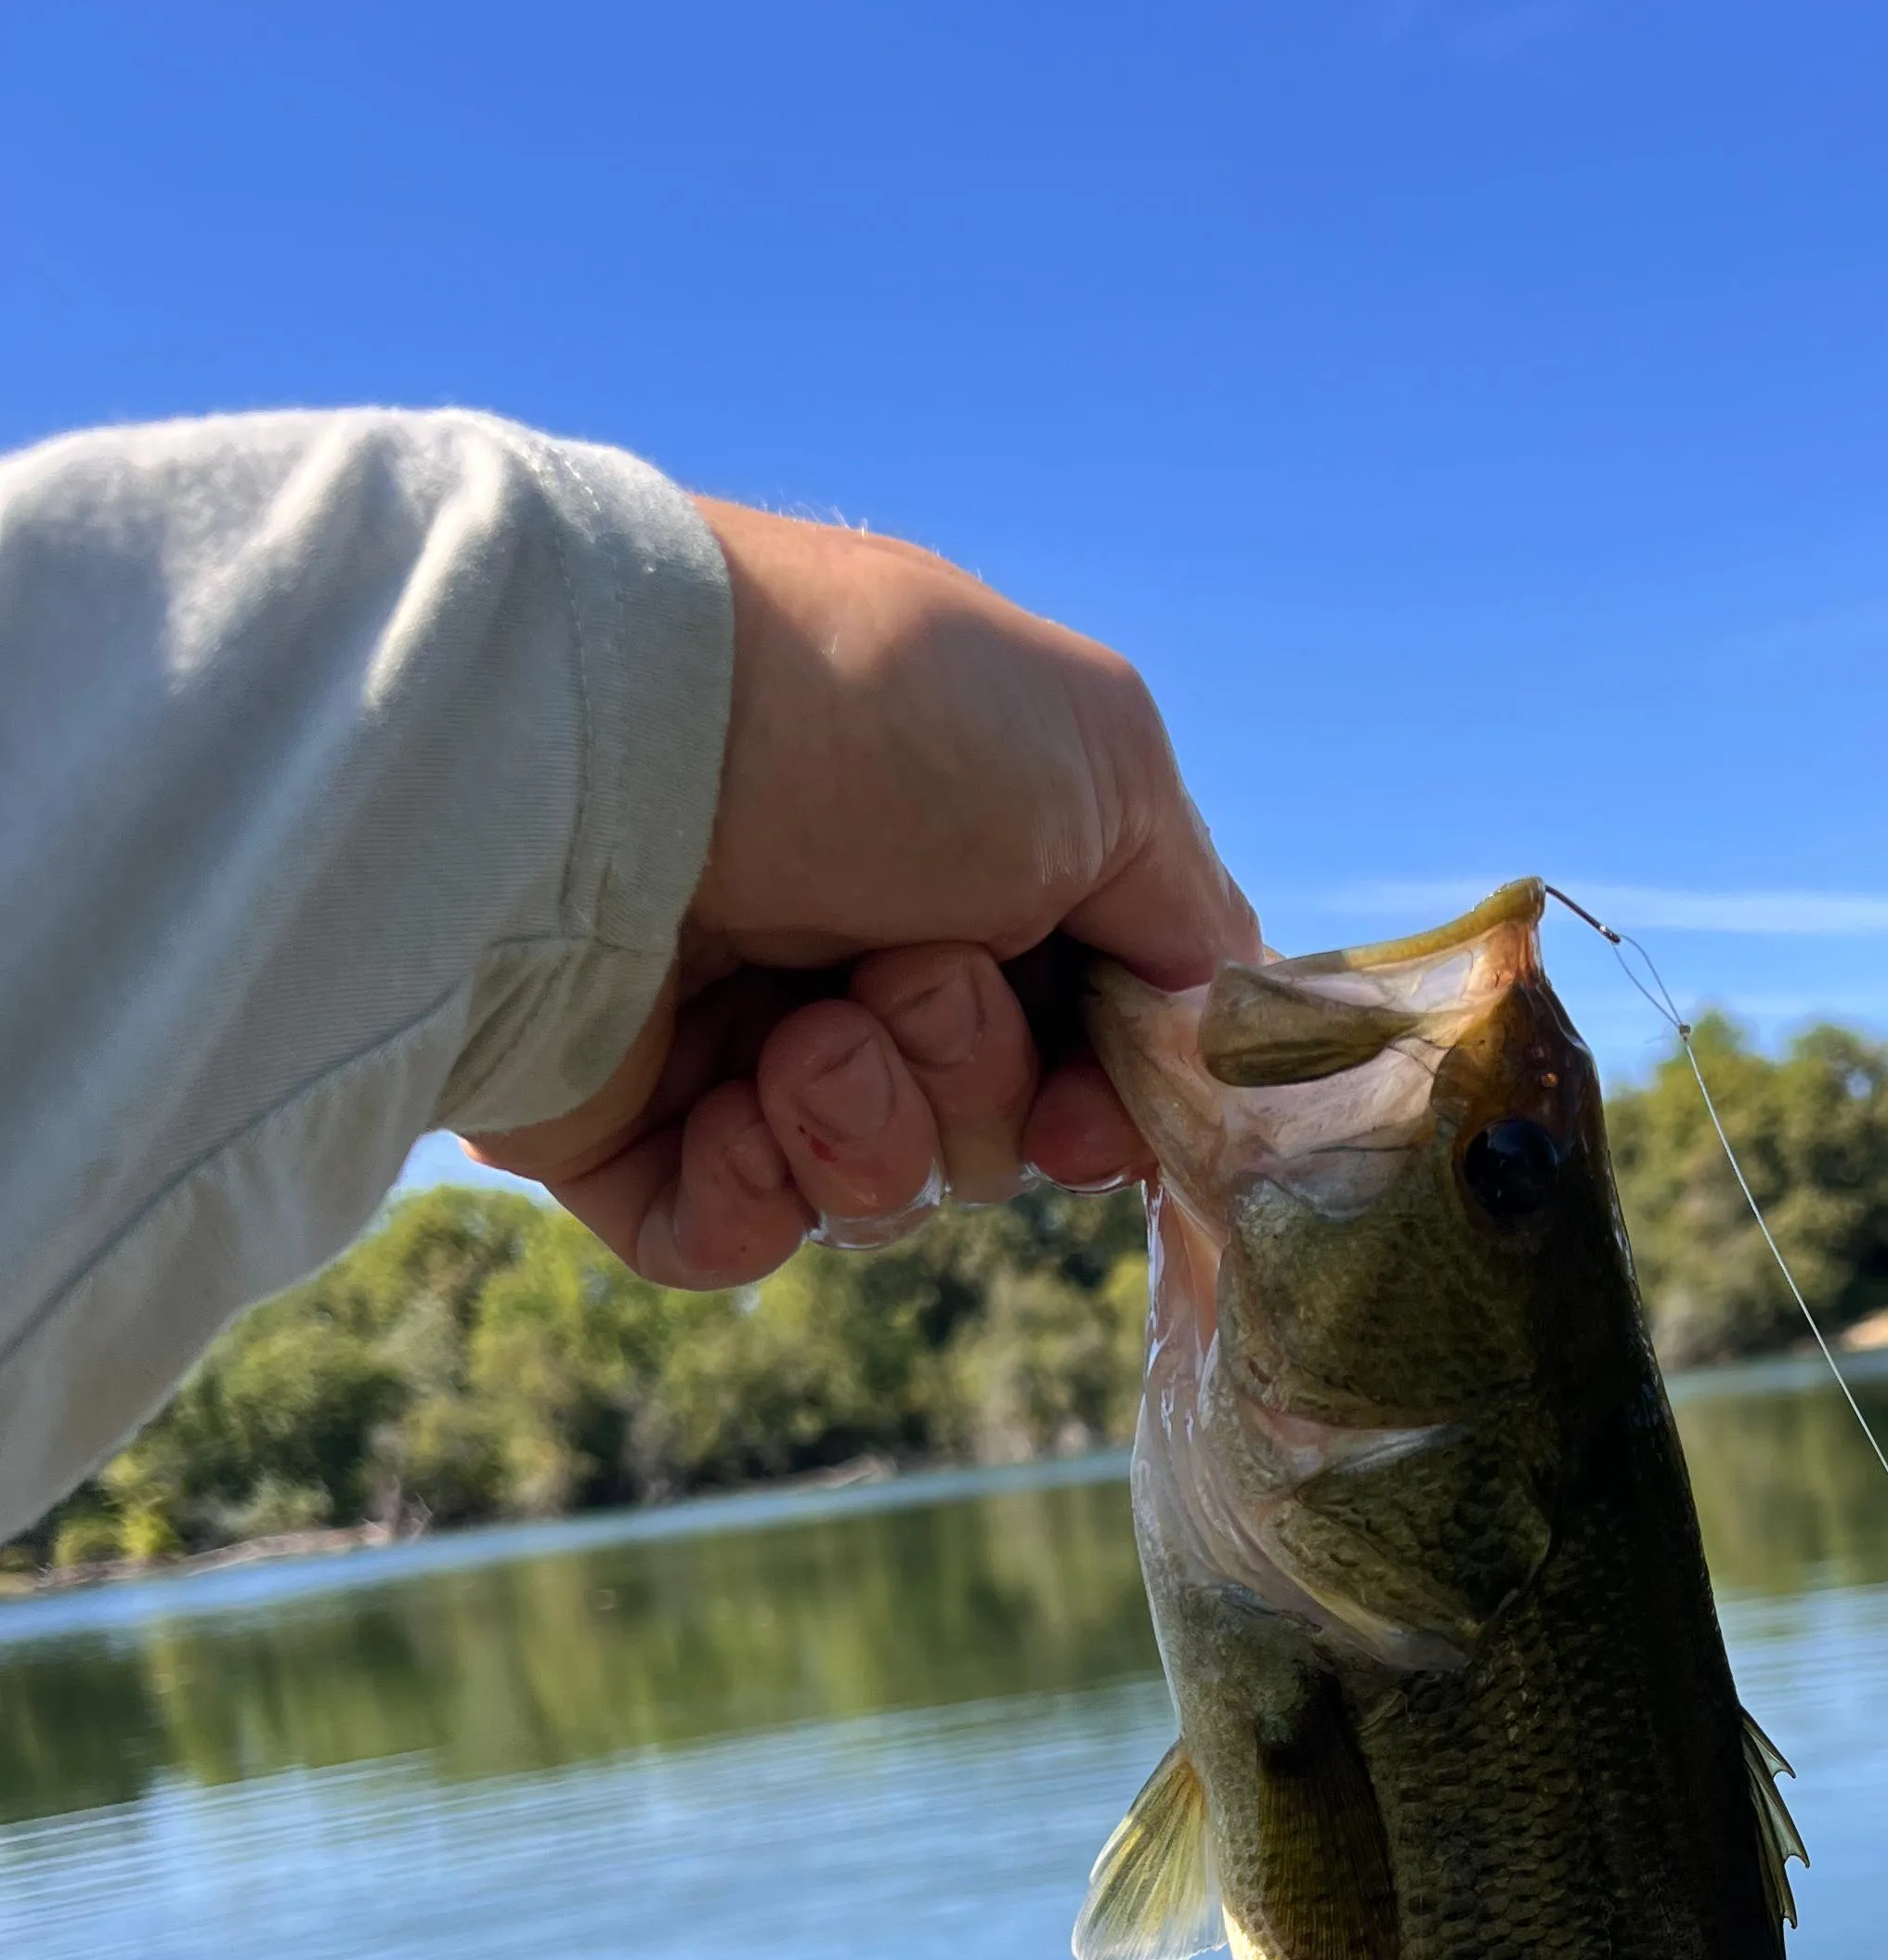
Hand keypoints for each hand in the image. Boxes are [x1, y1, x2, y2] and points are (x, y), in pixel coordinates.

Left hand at [469, 499, 1258, 1284]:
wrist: (609, 740)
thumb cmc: (868, 716)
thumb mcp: (1104, 760)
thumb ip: (1187, 908)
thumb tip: (1205, 1028)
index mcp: (967, 869)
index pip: (1082, 1046)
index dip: (1108, 1102)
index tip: (1097, 1101)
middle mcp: (853, 957)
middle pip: (992, 1135)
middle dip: (977, 1081)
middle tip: (906, 978)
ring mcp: (733, 1049)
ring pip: (880, 1197)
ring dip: (872, 1126)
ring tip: (805, 1037)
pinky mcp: (625, 1134)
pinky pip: (740, 1244)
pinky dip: (760, 1197)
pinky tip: (735, 1108)